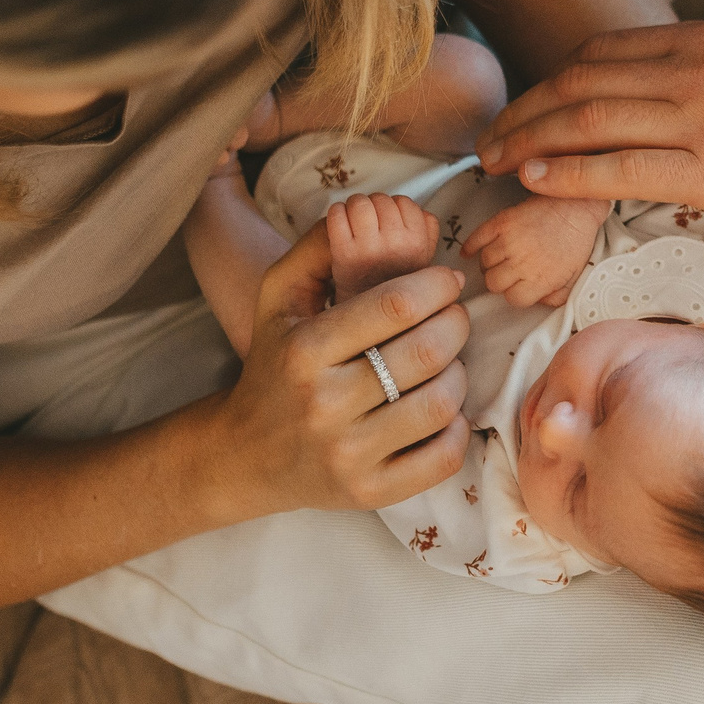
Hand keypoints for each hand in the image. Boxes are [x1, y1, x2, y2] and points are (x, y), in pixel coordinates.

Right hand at [213, 217, 469, 513]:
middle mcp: (324, 404)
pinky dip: (456, 428)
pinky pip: (443, 458)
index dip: (436, 285)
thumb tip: (354, 210)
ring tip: (446, 360)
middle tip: (454, 316)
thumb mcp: (276, 298)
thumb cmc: (273, 364)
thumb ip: (315, 249)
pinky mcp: (370, 493)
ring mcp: (348, 455)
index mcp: (304, 350)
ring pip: (441, 403)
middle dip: (456, 324)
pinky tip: (440, 409)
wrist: (245, 456)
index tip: (446, 281)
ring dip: (459, 373)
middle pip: (426, 353)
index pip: (395, 305)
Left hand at [325, 193, 439, 303]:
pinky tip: (339, 228)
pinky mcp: (344, 252)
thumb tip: (424, 215)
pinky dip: (336, 215)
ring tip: (353, 224)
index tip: (388, 224)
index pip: (405, 203)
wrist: (365, 322)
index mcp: (419, 244)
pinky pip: (337, 214)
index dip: (394, 209)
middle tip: (369, 226)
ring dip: (354, 208)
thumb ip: (428, 235)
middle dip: (373, 207)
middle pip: (381, 199)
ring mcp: (370, 248)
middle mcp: (397, 244)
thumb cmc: (390, 286)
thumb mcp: (423, 263)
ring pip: (360, 202)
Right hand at [463, 194, 607, 306]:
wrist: (576, 207)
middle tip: (509, 273)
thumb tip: (538, 302)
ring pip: (484, 263)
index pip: (512, 299)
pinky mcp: (502, 222)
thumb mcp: (574, 277)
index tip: (519, 287)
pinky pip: (476, 238)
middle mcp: (522, 262)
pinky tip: (470, 251)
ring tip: (501, 258)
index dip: (515, 294)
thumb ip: (556, 297)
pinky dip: (470, 246)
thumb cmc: (575, 240)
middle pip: (493, 283)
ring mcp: (510, 241)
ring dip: (491, 263)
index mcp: (540, 278)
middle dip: (501, 281)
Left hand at [475, 22, 703, 231]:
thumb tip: (677, 110)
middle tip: (486, 144)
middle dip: (523, 113)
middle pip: (577, 82)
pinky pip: (620, 165)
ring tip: (492, 166)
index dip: (548, 84)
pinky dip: (568, 172)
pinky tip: (534, 182)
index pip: (598, 54)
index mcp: (701, 43)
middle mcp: (689, 69)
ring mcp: (698, 116)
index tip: (525, 111)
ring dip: (528, 142)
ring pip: (586, 119)